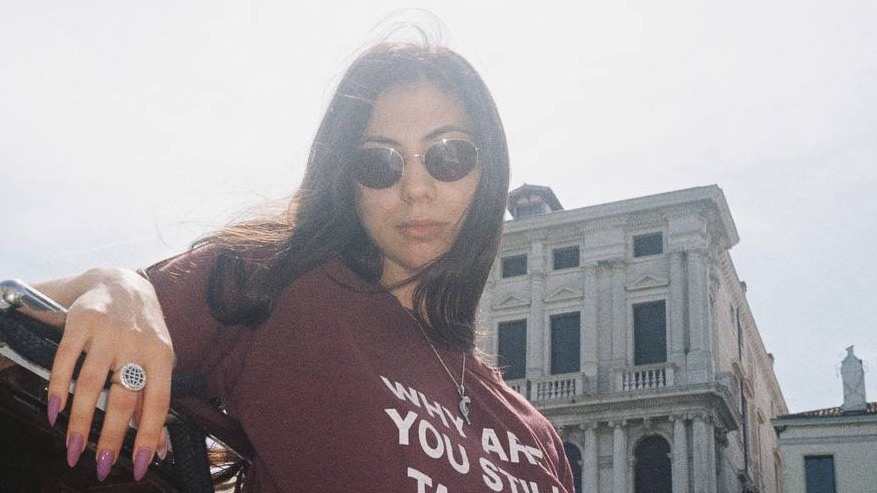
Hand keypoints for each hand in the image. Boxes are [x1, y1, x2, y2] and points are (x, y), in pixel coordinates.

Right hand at [37, 267, 174, 481]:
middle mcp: (137, 344)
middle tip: (99, 466)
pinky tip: (54, 412)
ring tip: (74, 448)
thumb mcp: (159, 361)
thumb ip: (155, 400)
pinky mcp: (80, 322)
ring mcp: (108, 333)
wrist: (122, 284)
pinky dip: (57, 388)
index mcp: (162, 356)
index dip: (148, 437)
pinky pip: (65, 359)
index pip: (157, 403)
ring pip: (91, 383)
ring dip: (81, 420)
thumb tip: (159, 448)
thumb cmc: (144, 331)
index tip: (137, 466)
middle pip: (122, 397)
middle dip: (110, 437)